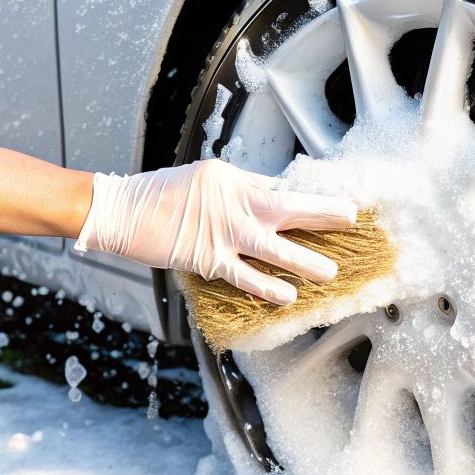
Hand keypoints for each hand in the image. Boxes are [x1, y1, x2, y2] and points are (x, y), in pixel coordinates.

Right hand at [72, 159, 357, 304]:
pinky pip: (246, 276)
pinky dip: (268, 287)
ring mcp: (223, 232)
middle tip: (351, 220)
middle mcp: (234, 202)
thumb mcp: (206, 179)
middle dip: (324, 215)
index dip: (313, 196)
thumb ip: (240, 189)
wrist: (123, 210)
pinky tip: (288, 295)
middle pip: (289, 209)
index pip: (283, 187)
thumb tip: (274, 197)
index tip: (339, 201)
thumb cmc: (161, 193)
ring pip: (275, 248)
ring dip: (305, 260)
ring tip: (330, 271)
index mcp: (234, 179)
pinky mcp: (209, 259)